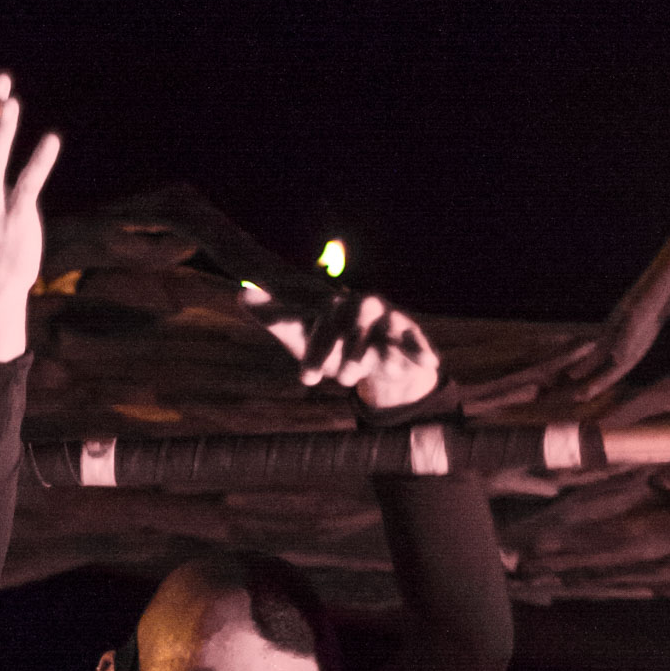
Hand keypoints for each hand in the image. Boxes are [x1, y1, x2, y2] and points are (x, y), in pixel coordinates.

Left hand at [242, 286, 440, 408]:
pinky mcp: (408, 333)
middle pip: (346, 320)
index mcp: (333, 305)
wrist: (371, 349)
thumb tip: (241, 292)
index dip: (311, 345)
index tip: (302, 376)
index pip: (317, 318)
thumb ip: (273, 315)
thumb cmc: (328, 341)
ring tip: (348, 378)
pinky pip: (415, 339)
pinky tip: (428, 361)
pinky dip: (420, 348)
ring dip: (364, 352)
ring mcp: (386, 320)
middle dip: (330, 348)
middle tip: (315, 378)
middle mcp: (360, 306)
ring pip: (380, 330)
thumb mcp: (299, 333)